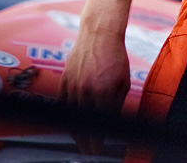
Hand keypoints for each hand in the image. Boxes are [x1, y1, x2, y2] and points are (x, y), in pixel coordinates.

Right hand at [58, 26, 130, 154]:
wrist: (99, 34)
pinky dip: (66, 119)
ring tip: (82, 142)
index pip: (99, 126)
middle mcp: (86, 91)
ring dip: (76, 134)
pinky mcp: (64, 81)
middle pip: (83, 127)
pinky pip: (62, 106)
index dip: (97, 143)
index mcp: (104, 92)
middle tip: (90, 151)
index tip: (99, 151)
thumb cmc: (115, 56)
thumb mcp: (124, 81)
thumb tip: (112, 123)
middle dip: (86, 144)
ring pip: (71, 119)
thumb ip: (117, 104)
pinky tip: (71, 126)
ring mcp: (73, 87)